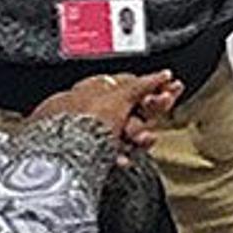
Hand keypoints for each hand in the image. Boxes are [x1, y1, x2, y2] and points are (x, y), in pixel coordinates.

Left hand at [35, 71, 181, 150]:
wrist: (59, 155)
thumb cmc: (79, 121)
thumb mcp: (117, 98)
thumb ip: (140, 85)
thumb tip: (160, 74)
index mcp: (96, 87)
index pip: (132, 83)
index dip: (155, 86)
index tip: (172, 89)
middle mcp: (92, 107)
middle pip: (133, 110)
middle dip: (147, 118)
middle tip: (149, 124)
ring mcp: (90, 132)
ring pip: (127, 134)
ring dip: (138, 139)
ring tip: (136, 142)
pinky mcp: (89, 155)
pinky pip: (115, 153)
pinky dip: (122, 155)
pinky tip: (122, 157)